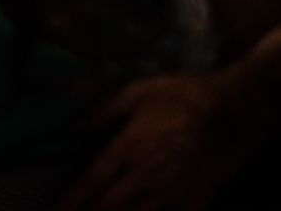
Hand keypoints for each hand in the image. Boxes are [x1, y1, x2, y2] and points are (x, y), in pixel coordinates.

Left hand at [60, 72, 256, 210]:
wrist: (234, 108)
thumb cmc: (183, 96)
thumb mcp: (136, 92)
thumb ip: (103, 111)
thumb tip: (75, 126)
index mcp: (128, 147)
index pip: (92, 180)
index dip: (72, 199)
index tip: (56, 210)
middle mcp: (148, 174)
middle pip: (111, 204)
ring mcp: (175, 189)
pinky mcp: (200, 197)